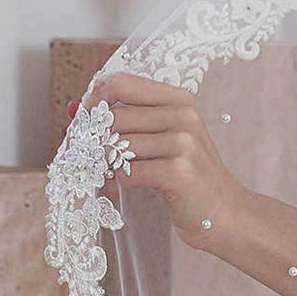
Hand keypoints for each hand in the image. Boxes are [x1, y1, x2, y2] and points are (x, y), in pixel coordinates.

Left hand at [85, 71, 251, 249]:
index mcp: (178, 100)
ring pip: (118, 145)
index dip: (95, 103)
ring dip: (104, 165)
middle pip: (114, 116)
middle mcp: (183, 115)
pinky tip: (118, 190)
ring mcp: (184, 142)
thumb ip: (124, 120)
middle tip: (93, 158)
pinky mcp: (179, 171)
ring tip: (107, 176)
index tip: (88, 125)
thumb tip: (72, 109)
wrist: (224, 211)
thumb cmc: (187, 174)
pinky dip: (114, 184)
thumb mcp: (162, 138)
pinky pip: (128, 172)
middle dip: (95, 140)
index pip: (120, 83)